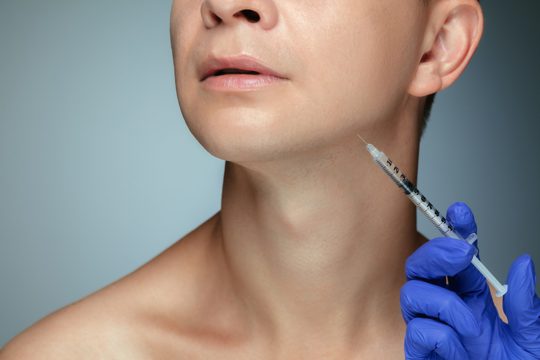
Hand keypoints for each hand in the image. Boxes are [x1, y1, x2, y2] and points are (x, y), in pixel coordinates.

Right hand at [400, 201, 539, 358]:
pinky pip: (418, 331)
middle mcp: (448, 310)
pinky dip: (439, 335)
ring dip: (444, 304)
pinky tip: (459, 349)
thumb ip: (527, 304)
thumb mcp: (533, 341)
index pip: (458, 259)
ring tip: (471, 326)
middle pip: (420, 267)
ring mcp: (432, 330)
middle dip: (436, 253)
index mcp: (475, 301)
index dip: (455, 231)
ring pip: (411, 294)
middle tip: (461, 253)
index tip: (461, 211)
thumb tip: (522, 263)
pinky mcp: (422, 354)